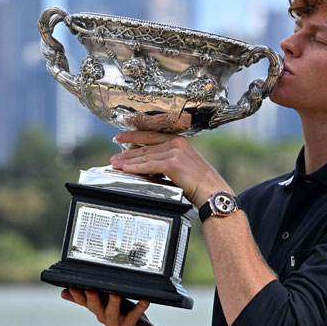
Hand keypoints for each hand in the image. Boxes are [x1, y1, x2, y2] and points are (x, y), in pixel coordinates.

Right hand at [61, 288, 177, 325]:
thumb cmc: (123, 313)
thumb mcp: (106, 302)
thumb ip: (89, 297)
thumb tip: (64, 292)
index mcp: (98, 310)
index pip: (84, 302)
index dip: (77, 296)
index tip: (71, 288)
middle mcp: (104, 318)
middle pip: (95, 308)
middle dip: (92, 299)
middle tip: (90, 290)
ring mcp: (115, 325)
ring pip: (111, 315)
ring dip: (113, 304)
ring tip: (115, 295)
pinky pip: (133, 317)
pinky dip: (139, 308)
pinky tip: (144, 300)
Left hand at [110, 130, 231, 206]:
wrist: (212, 190)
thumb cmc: (200, 181)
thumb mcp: (184, 163)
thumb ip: (167, 158)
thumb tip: (148, 160)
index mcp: (180, 140)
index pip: (151, 135)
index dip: (134, 136)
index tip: (121, 137)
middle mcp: (177, 143)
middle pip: (146, 146)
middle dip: (127, 151)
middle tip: (114, 156)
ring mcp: (175, 152)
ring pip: (145, 156)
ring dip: (128, 160)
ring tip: (116, 163)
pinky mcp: (172, 163)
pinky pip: (148, 165)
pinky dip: (135, 167)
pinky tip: (126, 169)